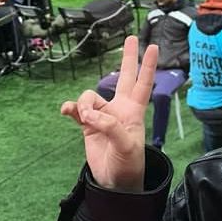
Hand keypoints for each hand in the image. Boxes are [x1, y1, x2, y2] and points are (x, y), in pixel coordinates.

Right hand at [60, 36, 157, 191]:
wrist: (115, 182)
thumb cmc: (128, 165)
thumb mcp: (126, 147)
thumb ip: (110, 128)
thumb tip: (91, 116)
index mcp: (133, 112)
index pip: (143, 84)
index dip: (148, 66)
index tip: (153, 47)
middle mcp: (119, 109)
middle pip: (123, 78)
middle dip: (128, 58)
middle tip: (132, 38)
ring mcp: (102, 116)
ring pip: (89, 97)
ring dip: (83, 104)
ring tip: (84, 119)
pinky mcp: (88, 125)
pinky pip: (76, 109)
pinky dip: (71, 108)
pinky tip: (67, 112)